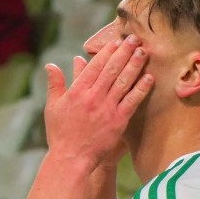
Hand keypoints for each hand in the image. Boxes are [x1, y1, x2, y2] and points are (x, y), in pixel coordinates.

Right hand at [44, 34, 151, 171]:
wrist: (71, 159)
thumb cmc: (60, 134)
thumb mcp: (52, 107)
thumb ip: (54, 85)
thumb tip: (50, 66)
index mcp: (77, 92)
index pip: (95, 66)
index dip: (107, 52)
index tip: (116, 42)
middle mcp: (93, 97)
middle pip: (112, 69)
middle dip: (124, 52)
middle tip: (134, 39)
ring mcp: (107, 109)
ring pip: (123, 82)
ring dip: (135, 65)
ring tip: (143, 52)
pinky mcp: (118, 121)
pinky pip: (132, 101)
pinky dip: (141, 88)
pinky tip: (149, 78)